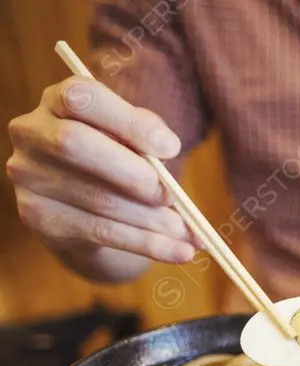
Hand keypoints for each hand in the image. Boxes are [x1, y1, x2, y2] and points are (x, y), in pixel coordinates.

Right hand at [6, 76, 194, 271]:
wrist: (82, 206)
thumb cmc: (115, 158)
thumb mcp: (132, 137)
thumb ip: (147, 132)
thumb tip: (166, 148)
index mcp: (57, 101)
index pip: (82, 98)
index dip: (129, 122)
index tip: (171, 148)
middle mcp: (31, 133)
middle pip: (75, 144)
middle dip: (132, 173)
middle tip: (171, 196)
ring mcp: (29, 177)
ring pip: (96, 198)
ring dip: (151, 220)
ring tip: (189, 234)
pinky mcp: (37, 217)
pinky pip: (100, 232)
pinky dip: (148, 244)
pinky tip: (179, 252)